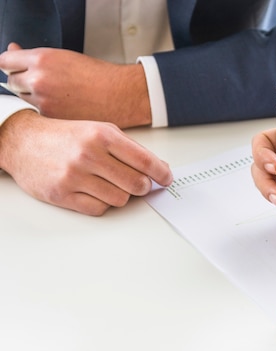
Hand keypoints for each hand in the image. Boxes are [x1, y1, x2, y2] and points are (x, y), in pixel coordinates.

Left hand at [0, 43, 150, 127]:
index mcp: (42, 59)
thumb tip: (13, 51)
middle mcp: (39, 80)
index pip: (5, 61)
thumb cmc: (99, 76)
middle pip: (12, 82)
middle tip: (48, 84)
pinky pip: (38, 115)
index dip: (13, 65)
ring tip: (60, 97)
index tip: (19, 69)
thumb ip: (34, 57)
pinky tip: (65, 108)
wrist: (122, 95)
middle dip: (24, 82)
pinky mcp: (52, 119)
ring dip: (35, 98)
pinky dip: (47, 112)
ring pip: (25, 100)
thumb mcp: (64, 57)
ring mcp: (43, 102)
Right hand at [0, 110, 171, 215]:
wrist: (23, 141)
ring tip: (109, 183)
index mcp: (102, 135)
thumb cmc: (67, 137)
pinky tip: (94, 191)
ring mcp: (74, 176)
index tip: (166, 179)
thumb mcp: (100, 130)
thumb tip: (160, 168)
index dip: (162, 174)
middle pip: (136, 184)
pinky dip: (102, 203)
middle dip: (142, 187)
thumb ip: (131, 149)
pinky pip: (99, 209)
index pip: (145, 161)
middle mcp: (88, 154)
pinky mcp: (62, 194)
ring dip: (121, 195)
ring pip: (120, 199)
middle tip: (138, 183)